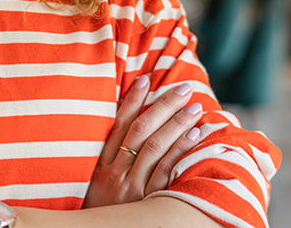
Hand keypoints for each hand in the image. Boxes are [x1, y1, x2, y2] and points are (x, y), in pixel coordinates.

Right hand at [82, 76, 206, 207]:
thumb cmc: (97, 212)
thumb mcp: (95, 185)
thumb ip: (110, 161)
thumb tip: (126, 130)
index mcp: (101, 165)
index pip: (118, 125)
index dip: (132, 100)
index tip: (147, 79)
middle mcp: (116, 173)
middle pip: (141, 131)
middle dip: (163, 106)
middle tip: (183, 88)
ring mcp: (133, 188)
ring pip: (156, 148)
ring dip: (177, 124)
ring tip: (195, 107)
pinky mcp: (148, 203)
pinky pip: (167, 173)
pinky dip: (181, 151)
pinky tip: (195, 136)